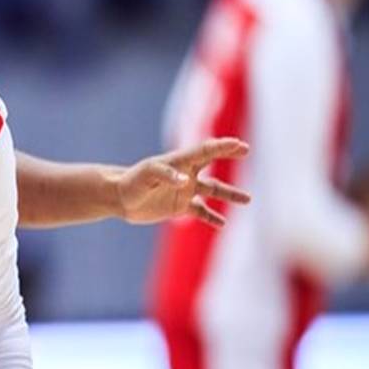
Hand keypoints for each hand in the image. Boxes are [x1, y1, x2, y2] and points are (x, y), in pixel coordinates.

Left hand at [114, 137, 250, 227]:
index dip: (222, 146)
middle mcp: (185, 174)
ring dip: (229, 194)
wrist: (120, 198)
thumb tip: (186, 181)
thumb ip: (166, 175)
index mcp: (179, 161)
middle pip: (212, 163)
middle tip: (245, 149)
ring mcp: (184, 191)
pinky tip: (222, 224)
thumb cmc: (132, 182)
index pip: (204, 151)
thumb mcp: (147, 175)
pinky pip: (200, 212)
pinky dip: (211, 217)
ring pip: (212, 190)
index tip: (239, 144)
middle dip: (228, 154)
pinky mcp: (180, 207)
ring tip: (248, 199)